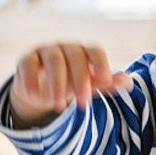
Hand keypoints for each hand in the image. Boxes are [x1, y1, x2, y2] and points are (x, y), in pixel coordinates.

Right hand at [9, 43, 132, 126]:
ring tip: (59, 107)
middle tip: (84, 104)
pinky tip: (35, 96)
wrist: (40, 90)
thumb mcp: (89, 86)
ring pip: (53, 60)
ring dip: (57, 84)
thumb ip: (107, 84)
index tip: (106, 82)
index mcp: (84, 52)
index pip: (95, 51)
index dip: (101, 64)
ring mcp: (45, 51)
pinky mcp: (26, 59)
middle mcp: (66, 47)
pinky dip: (31, 79)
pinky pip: (28, 64)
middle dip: (80, 81)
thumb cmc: (71, 84)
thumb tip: (129, 83)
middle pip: (75, 56)